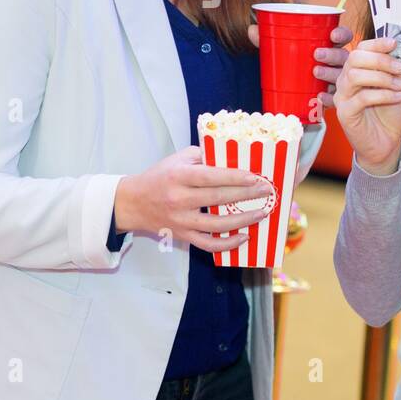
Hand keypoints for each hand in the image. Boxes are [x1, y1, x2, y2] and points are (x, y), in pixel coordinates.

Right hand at [113, 146, 276, 253]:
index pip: (210, 176)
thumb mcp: (177, 159)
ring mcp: (181, 221)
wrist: (134, 202)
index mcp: (179, 176)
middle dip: (246, 195)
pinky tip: (244, 236)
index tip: (255, 177)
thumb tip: (232, 155)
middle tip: (266, 191)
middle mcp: (179, 199)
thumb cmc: (160, 176)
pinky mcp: (183, 236)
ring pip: (217, 225)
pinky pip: (208, 244)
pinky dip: (227, 244)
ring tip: (262, 213)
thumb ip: (203, 155)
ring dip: (243, 220)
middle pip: (218, 199)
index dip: (234, 177)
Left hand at [247, 23, 353, 111]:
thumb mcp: (280, 50)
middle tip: (316, 54)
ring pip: (341, 75)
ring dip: (331, 73)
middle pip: (343, 55)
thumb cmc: (292, 64)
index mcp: (331, 45)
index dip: (342, 34)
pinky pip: (336, 98)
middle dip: (332, 53)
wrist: (293, 92)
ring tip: (315, 72)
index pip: (344, 36)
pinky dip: (329, 98)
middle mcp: (339, 62)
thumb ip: (267, 39)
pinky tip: (320, 96)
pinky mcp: (333, 97)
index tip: (332, 34)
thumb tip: (252, 30)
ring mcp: (338, 79)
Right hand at [333, 37, 400, 173]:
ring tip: (399, 86)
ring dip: (382, 77)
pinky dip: (384, 95)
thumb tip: (398, 54)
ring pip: (355, 75)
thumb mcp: (398, 86)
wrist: (386, 142)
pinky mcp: (345, 112)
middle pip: (355, 58)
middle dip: (380, 59)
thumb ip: (395, 70)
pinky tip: (398, 97)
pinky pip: (362, 97)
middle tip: (400, 68)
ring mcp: (343, 96)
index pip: (360, 49)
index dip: (375, 43)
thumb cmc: (389, 114)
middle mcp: (346, 80)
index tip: (393, 43)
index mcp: (357, 70)